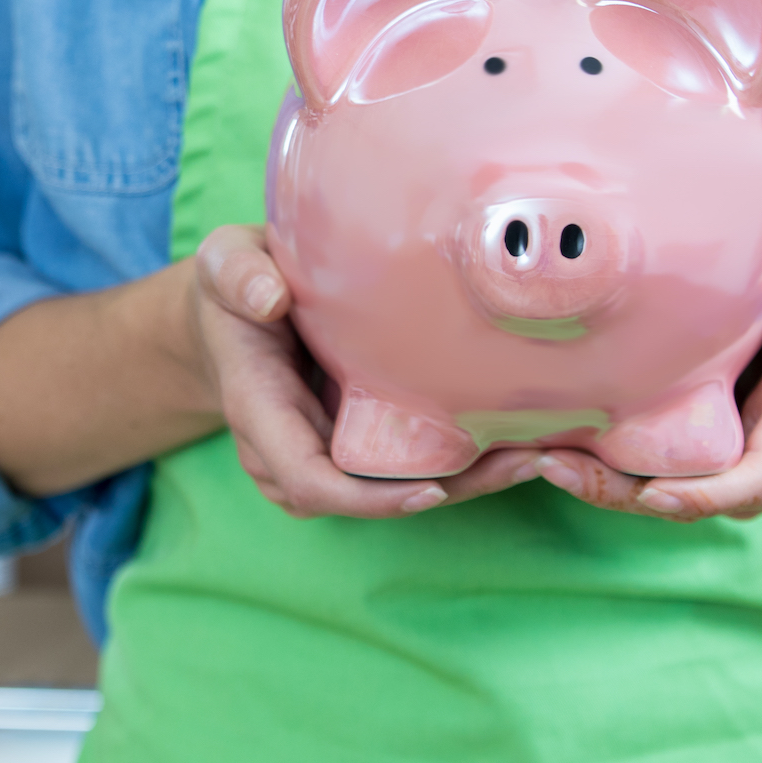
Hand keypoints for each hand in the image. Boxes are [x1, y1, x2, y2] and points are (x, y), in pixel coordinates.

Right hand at [189, 225, 540, 518]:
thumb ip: (236, 274)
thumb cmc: (234, 287)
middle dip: (447, 492)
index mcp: (259, 408)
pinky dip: (457, 465)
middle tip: (525, 463)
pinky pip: (400, 471)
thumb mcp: (224, 263)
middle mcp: (290, 447)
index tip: (431, 489)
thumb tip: (269, 297)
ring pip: (391, 492)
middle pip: (365, 498)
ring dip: (464, 484)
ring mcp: (321, 452)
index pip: (307, 478)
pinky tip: (514, 439)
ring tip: (537, 454)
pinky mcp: (352, 444)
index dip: (367, 499)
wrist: (233, 316)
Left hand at [530, 227, 761, 521]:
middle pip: (700, 498)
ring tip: (537, 459)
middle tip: (556, 468)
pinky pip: (651, 474)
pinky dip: (601, 468)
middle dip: (627, 494)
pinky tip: (543, 447)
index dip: (712, 494)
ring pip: (666, 494)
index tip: (654, 495)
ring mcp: (732, 460)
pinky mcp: (696, 452)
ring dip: (603, 486)